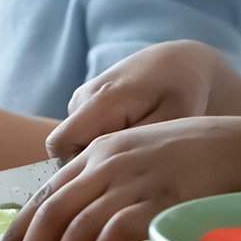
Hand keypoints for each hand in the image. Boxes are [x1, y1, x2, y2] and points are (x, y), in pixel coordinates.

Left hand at [0, 115, 240, 240]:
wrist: (240, 146)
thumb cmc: (192, 156)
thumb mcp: (140, 153)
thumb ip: (109, 177)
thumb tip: (79, 223)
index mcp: (100, 150)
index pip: (45, 192)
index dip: (18, 229)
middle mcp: (110, 161)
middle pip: (52, 212)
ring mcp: (134, 179)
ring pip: (77, 227)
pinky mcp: (158, 199)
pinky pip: (115, 232)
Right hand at [47, 41, 227, 161]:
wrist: (180, 61)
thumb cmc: (180, 91)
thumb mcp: (171, 119)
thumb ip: (136, 143)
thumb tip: (108, 169)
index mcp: (101, 101)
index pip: (60, 145)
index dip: (77, 169)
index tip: (110, 178)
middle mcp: (84, 97)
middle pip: (64, 148)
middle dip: (88, 165)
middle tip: (126, 169)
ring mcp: (83, 97)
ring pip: (74, 142)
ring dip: (96, 153)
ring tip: (133, 150)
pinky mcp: (88, 101)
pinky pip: (83, 132)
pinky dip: (100, 142)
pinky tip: (129, 140)